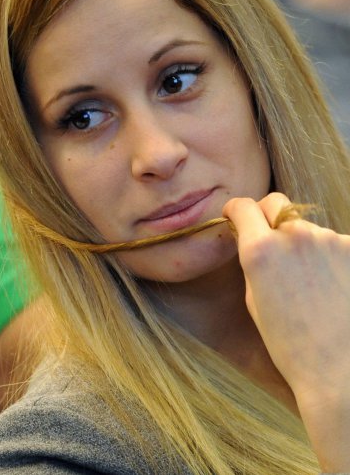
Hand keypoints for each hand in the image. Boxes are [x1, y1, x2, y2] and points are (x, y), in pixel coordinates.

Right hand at [223, 192, 349, 470]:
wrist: (341, 370)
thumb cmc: (292, 345)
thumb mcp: (255, 300)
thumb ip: (256, 262)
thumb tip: (259, 241)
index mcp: (260, 250)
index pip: (244, 206)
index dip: (237, 209)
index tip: (237, 215)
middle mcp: (296, 236)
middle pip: (279, 208)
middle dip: (272, 219)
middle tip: (274, 245)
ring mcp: (333, 240)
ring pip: (312, 230)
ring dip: (308, 246)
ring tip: (314, 285)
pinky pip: (338, 246)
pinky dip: (335, 260)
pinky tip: (337, 290)